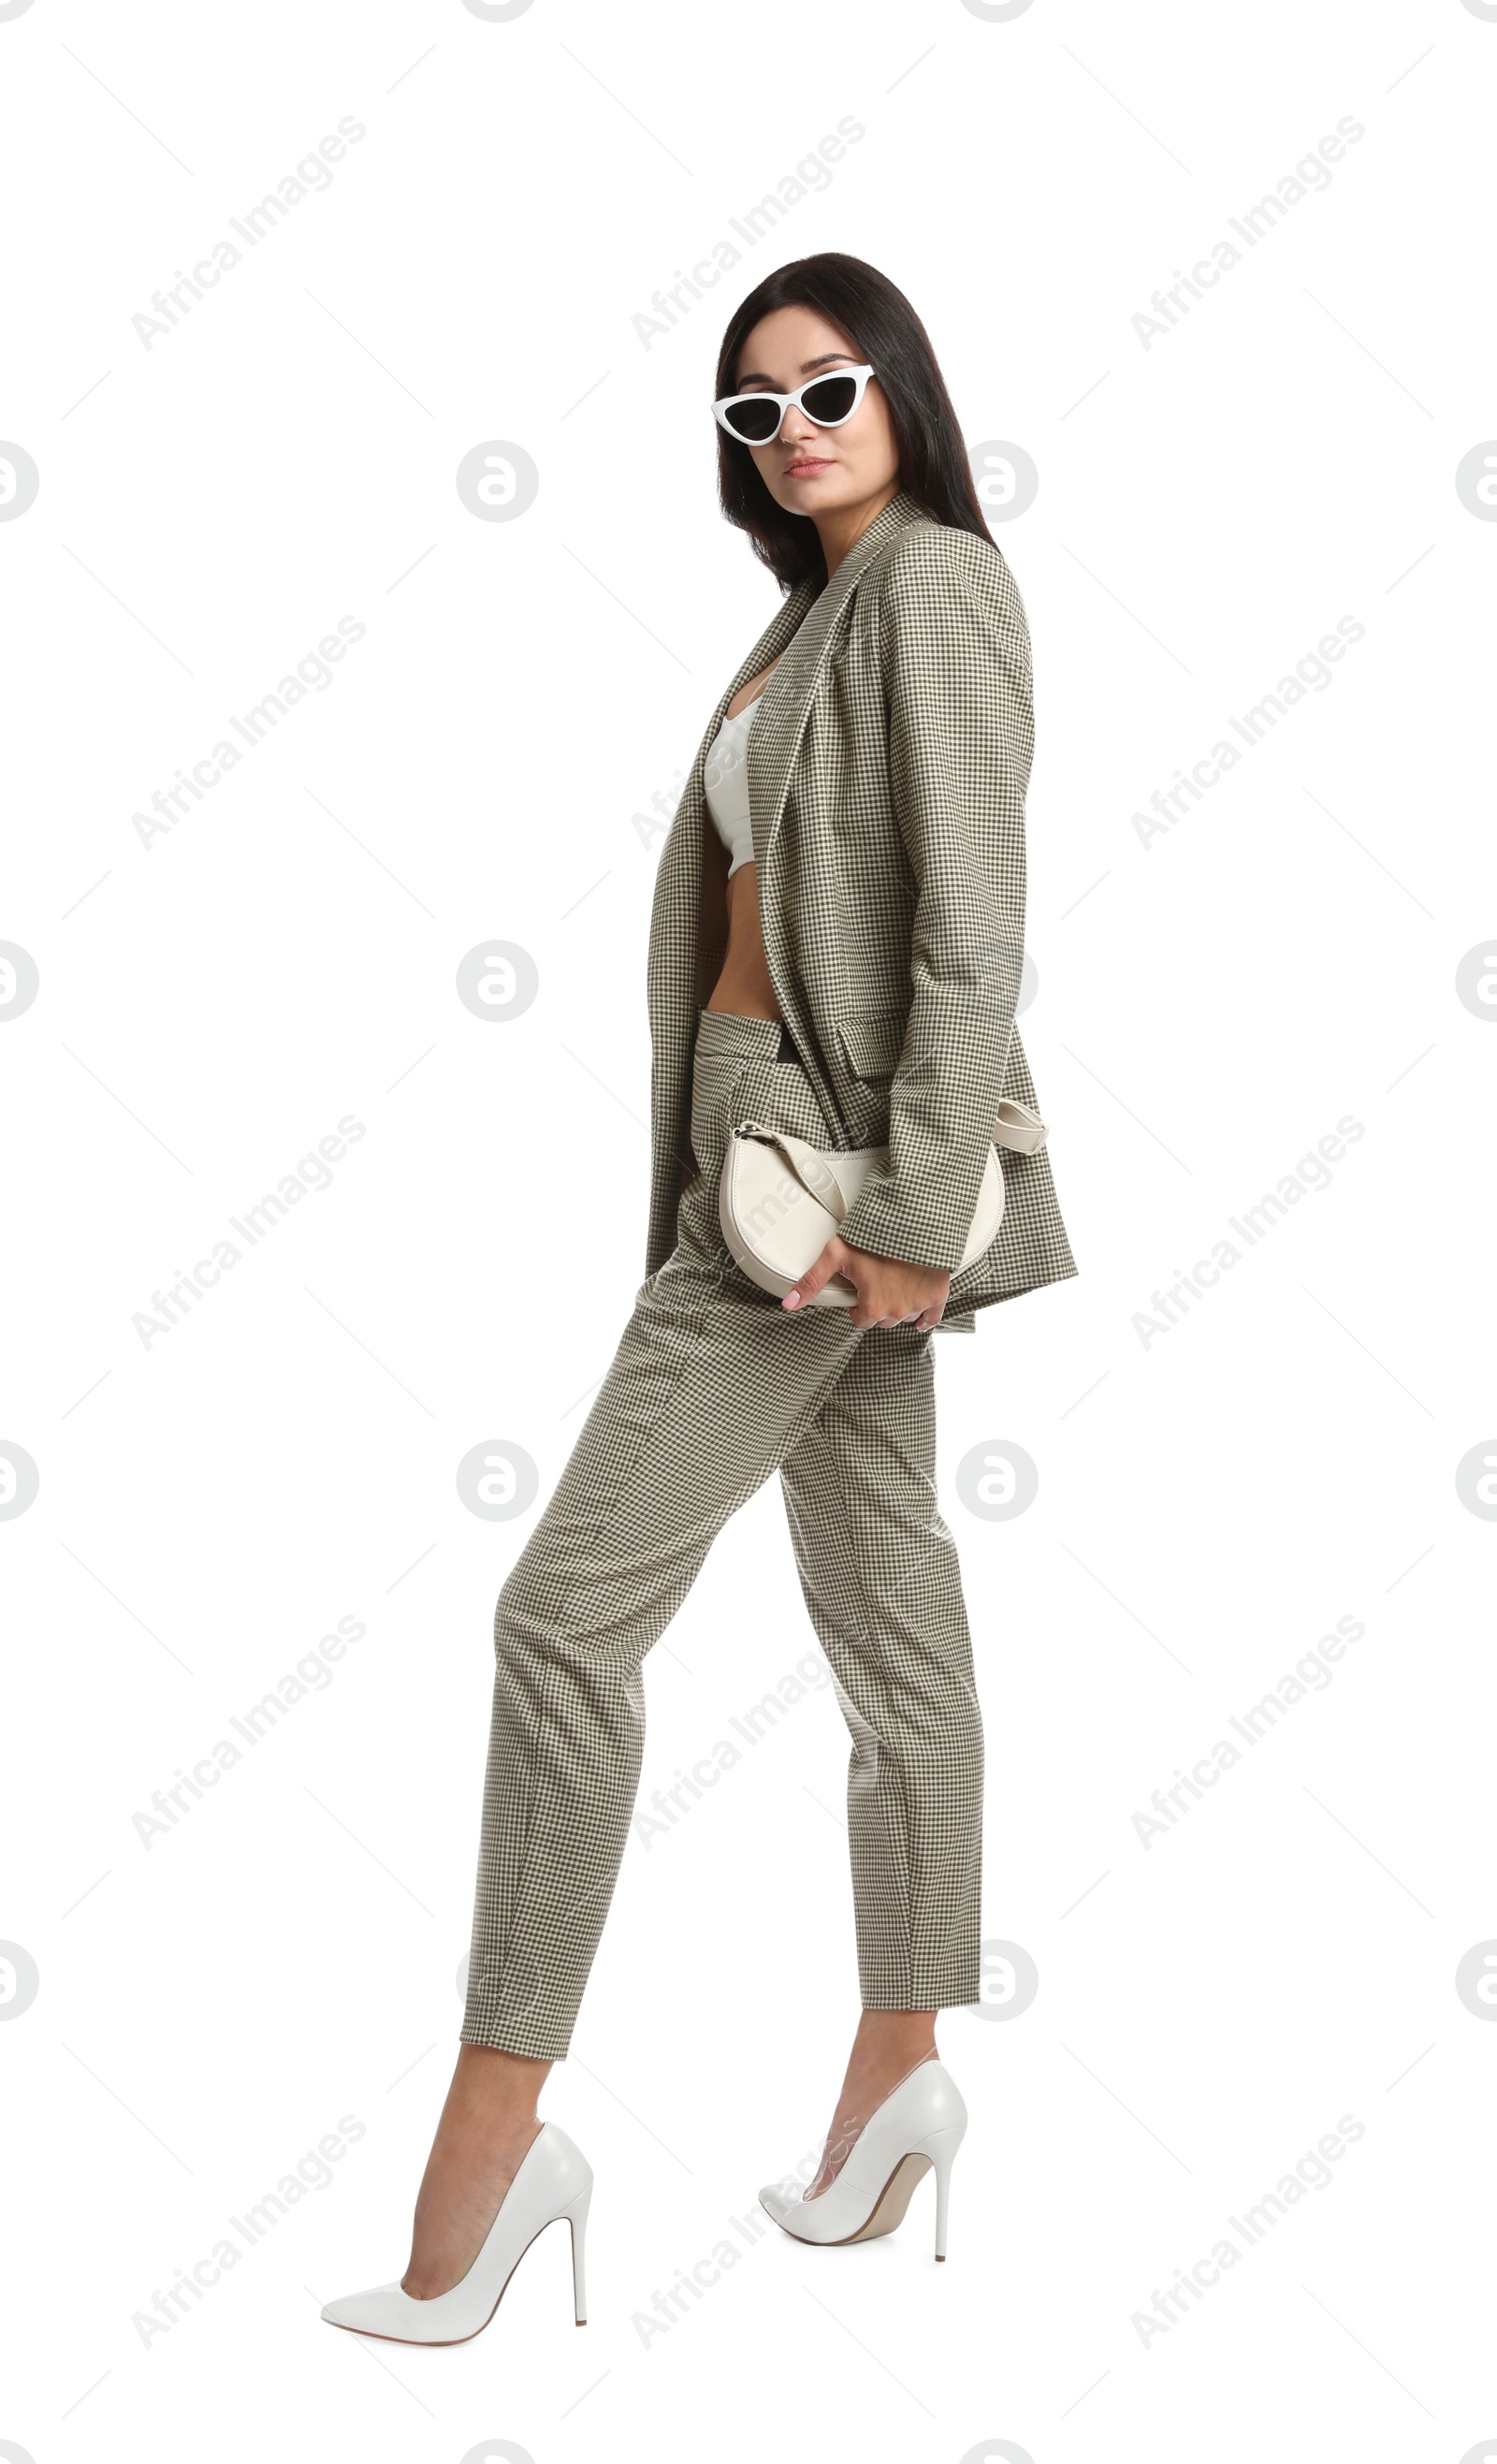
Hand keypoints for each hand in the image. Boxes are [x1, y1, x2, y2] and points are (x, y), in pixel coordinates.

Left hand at [783, 1237, 949, 1331]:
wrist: (913, 1220)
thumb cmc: (875, 1235)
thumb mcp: (836, 1254)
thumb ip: (813, 1280)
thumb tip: (788, 1303)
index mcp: (872, 1306)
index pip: (860, 1319)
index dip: (857, 1304)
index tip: (860, 1288)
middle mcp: (896, 1311)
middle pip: (882, 1319)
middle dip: (878, 1304)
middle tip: (877, 1281)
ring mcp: (918, 1304)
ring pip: (904, 1316)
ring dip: (899, 1305)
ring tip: (895, 1283)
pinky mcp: (937, 1295)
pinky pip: (931, 1318)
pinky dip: (926, 1318)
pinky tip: (920, 1318)